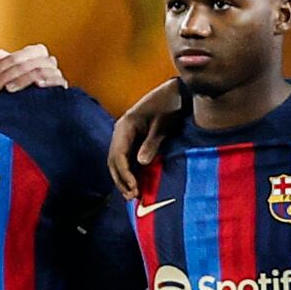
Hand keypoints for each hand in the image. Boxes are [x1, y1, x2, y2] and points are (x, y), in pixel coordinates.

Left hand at [0, 43, 64, 91]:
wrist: (44, 100)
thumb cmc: (25, 81)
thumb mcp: (14, 71)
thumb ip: (5, 62)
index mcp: (36, 52)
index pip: (17, 56)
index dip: (0, 66)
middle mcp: (48, 60)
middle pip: (26, 64)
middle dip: (7, 75)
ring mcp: (56, 71)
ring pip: (39, 71)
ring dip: (22, 80)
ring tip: (8, 89)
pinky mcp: (62, 84)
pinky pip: (57, 80)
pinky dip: (47, 81)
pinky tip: (37, 86)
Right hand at [105, 79, 182, 202]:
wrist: (176, 93)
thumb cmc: (170, 106)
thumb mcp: (163, 124)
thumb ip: (151, 143)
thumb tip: (141, 163)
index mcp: (124, 126)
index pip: (118, 155)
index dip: (124, 174)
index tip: (134, 188)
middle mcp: (120, 132)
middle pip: (114, 160)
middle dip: (121, 179)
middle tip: (131, 197)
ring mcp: (125, 135)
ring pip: (118, 161)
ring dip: (123, 178)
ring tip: (132, 194)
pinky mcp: (133, 139)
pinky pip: (126, 158)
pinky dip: (129, 171)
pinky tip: (136, 182)